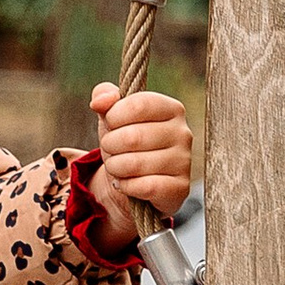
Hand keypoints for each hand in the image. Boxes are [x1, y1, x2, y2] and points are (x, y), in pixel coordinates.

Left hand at [86, 81, 194, 245]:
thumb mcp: (113, 115)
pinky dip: (126, 185)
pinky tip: (126, 182)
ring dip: (114, 167)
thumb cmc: (125, 141)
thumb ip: (104, 96)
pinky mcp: (180, 188)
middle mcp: (183, 133)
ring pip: (135, 164)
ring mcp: (184, 161)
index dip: (114, 116)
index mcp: (172, 108)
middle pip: (132, 136)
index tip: (111, 123)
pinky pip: (143, 187)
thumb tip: (100, 101)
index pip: (138, 105)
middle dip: (109, 145)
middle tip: (110, 149)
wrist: (135, 180)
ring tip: (117, 166)